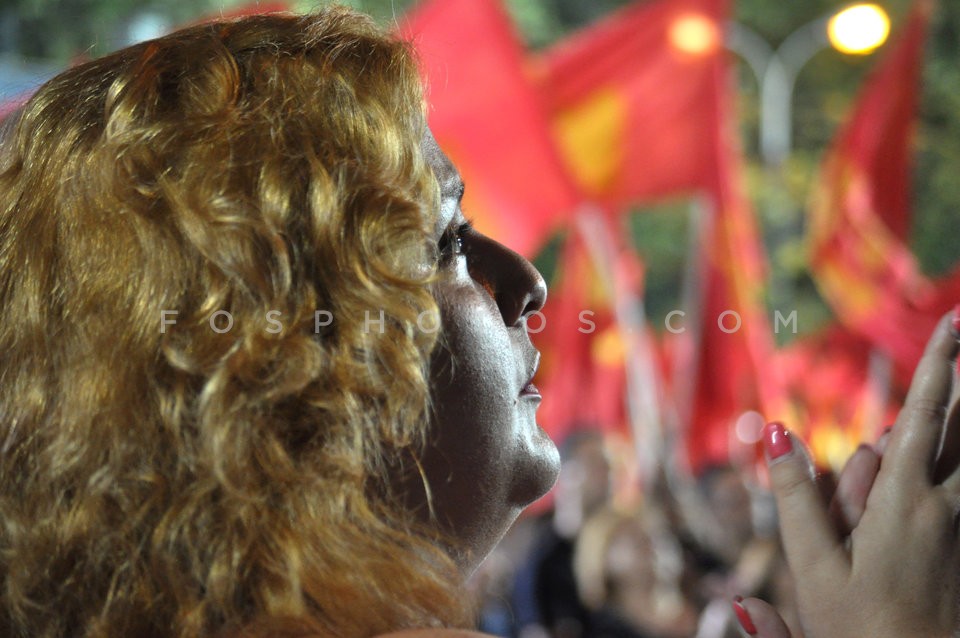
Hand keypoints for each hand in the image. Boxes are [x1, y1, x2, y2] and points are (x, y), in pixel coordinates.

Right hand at [741, 313, 959, 637]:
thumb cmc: (860, 630)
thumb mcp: (813, 567)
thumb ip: (793, 495)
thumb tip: (774, 431)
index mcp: (905, 503)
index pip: (924, 415)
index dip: (940, 364)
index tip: (953, 321)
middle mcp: (947, 507)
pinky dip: (959, 463)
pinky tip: (951, 461)